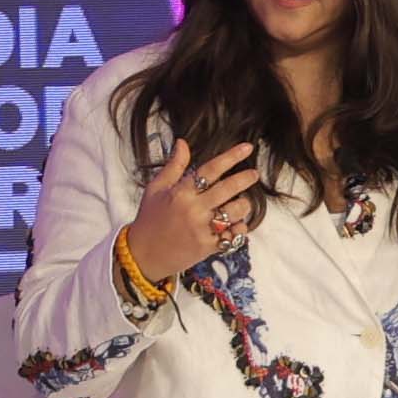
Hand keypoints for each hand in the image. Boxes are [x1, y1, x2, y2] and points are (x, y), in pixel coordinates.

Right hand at [129, 134, 265, 282]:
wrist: (143, 255)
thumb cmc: (149, 219)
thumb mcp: (156, 188)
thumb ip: (174, 166)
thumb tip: (182, 142)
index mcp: (181, 192)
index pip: (211, 169)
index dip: (231, 156)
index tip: (247, 147)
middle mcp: (193, 209)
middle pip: (229, 188)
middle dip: (246, 178)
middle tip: (254, 174)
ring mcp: (202, 229)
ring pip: (235, 212)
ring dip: (243, 205)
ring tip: (241, 202)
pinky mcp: (208, 247)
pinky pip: (234, 235)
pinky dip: (238, 229)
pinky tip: (235, 225)